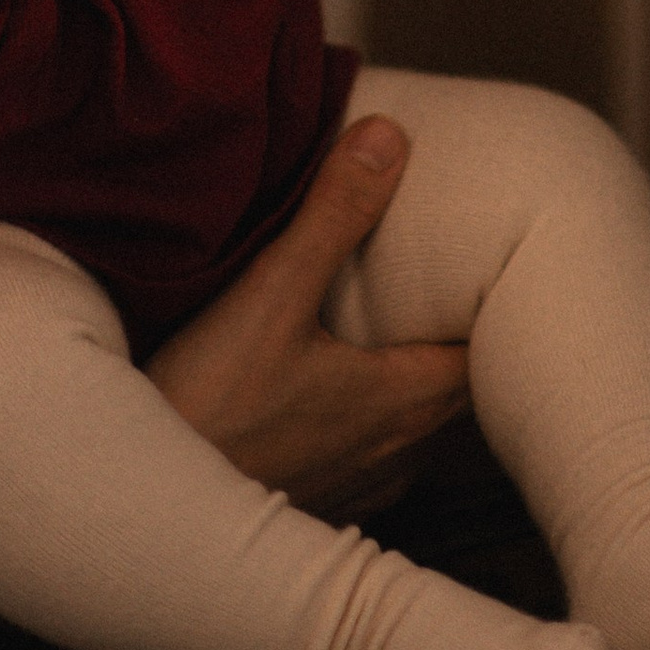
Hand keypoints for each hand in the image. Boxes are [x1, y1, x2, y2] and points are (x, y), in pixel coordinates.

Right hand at [143, 117, 469, 521]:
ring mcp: (351, 488)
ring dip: (416, 388)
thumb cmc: (209, 409)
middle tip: (465, 292)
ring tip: (409, 336)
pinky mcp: (309, 504)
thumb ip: (333, 216)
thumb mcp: (271, 295)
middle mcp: (389, 454)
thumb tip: (391, 138)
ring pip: (412, 433)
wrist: (139, 511)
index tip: (509, 275)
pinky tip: (339, 399)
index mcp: (398, 402)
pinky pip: (366, 461)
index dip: (500, 319)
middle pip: (454, 396)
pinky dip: (369, 424)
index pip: (484, 360)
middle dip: (462, 345)